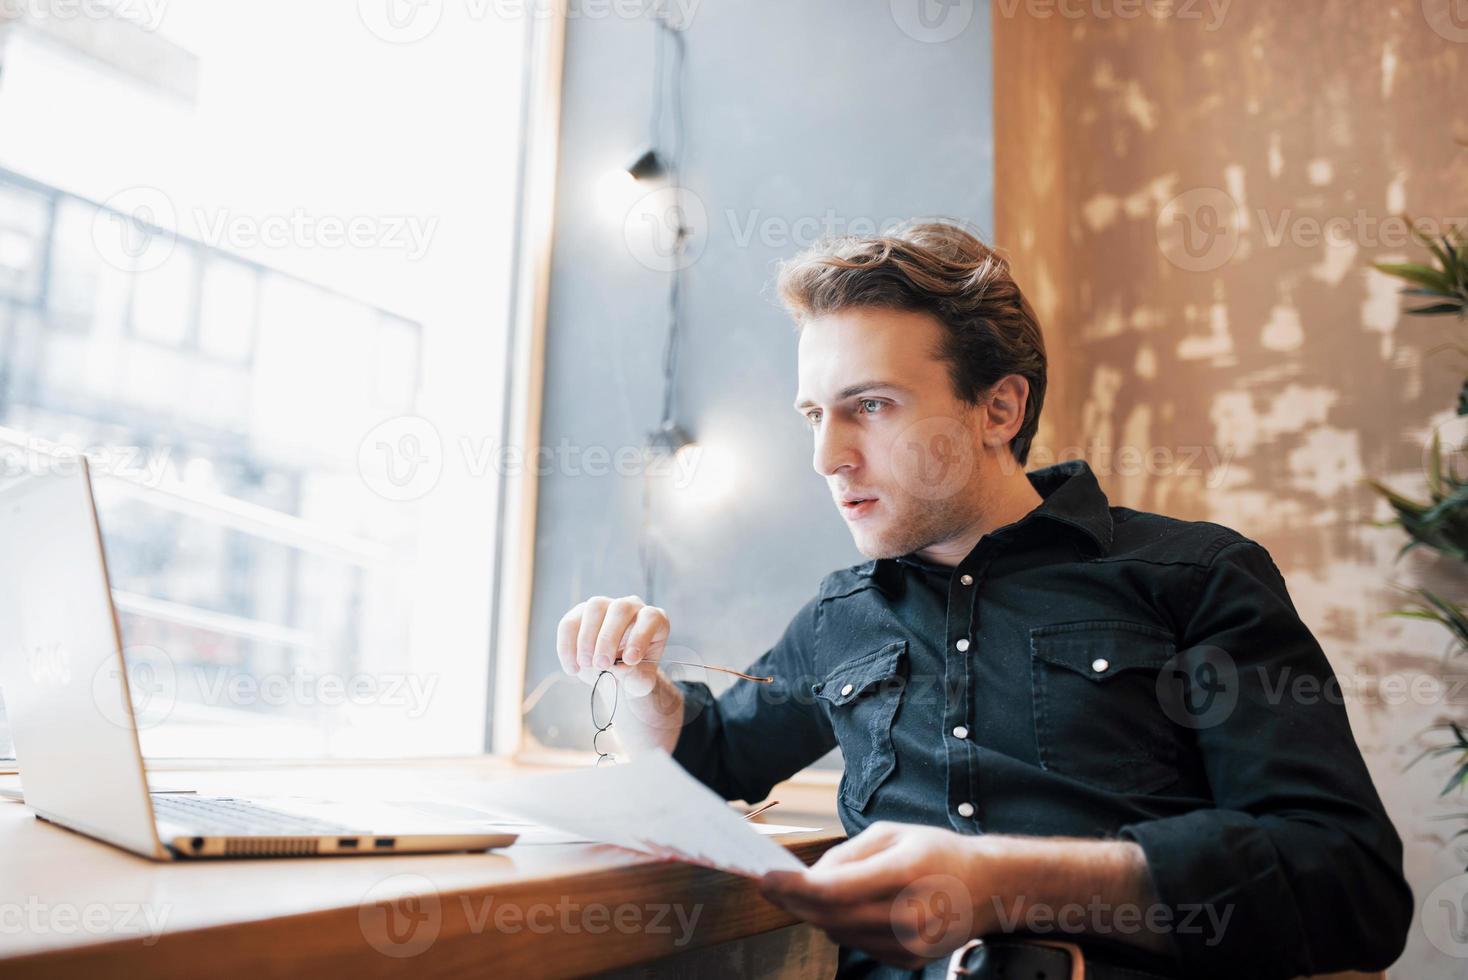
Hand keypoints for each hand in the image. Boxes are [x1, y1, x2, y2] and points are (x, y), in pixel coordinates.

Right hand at [556, 595, 669, 697]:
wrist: (614, 675)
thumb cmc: (633, 675)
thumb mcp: (640, 683)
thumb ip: (636, 677)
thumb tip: (621, 667)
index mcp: (653, 621)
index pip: (650, 618)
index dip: (640, 636)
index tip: (629, 660)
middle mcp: (631, 607)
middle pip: (620, 609)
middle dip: (608, 637)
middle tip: (601, 664)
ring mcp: (605, 606)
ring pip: (595, 608)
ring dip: (587, 637)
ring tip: (586, 664)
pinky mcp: (580, 614)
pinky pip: (570, 622)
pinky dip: (568, 646)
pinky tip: (573, 668)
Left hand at [759, 822, 995, 969]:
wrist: (987, 887)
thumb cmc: (936, 852)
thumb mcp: (892, 834)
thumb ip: (847, 855)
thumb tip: (811, 878)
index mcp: (905, 873)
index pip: (835, 889)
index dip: (793, 887)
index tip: (766, 878)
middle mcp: (909, 914)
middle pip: (830, 916)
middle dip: (794, 901)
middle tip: (770, 886)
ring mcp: (910, 943)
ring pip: (839, 933)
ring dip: (819, 913)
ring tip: (815, 892)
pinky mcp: (909, 960)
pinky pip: (858, 944)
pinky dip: (845, 926)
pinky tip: (853, 907)